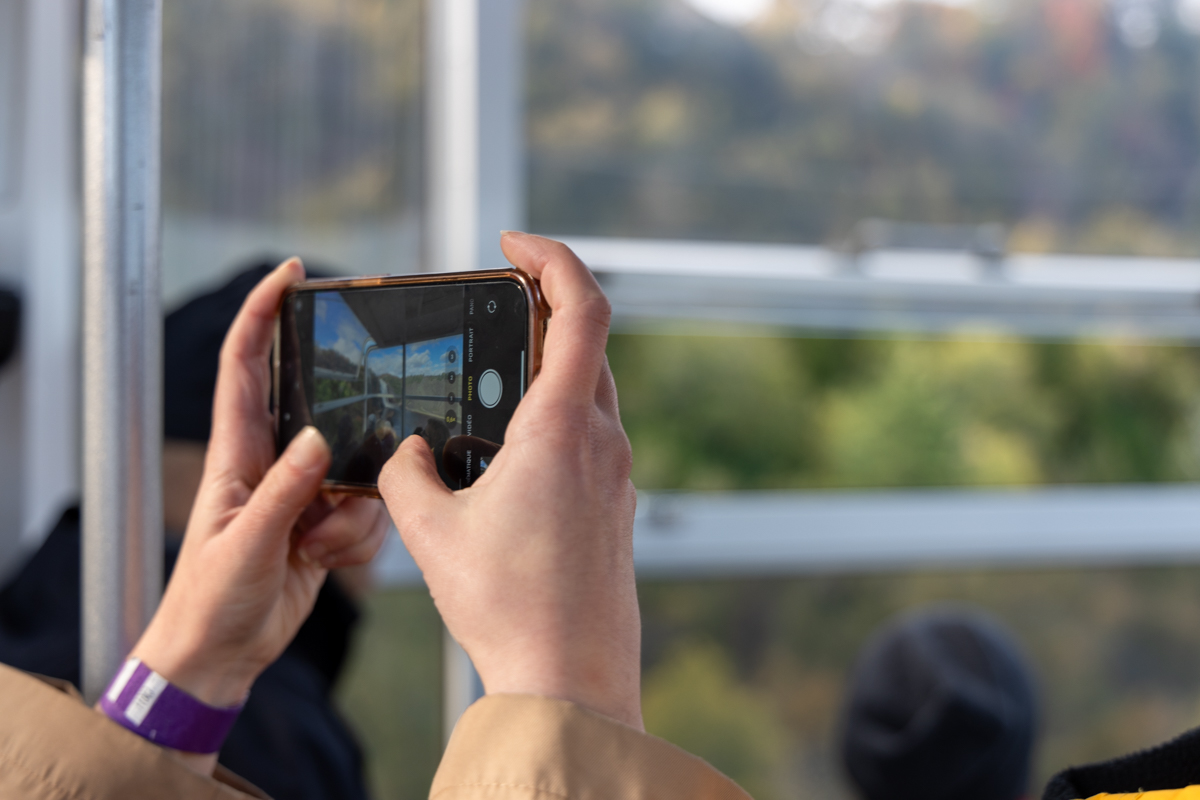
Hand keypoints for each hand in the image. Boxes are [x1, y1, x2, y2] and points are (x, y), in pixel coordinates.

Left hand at [128, 259, 389, 760]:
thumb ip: (285, 490)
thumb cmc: (210, 598)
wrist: (222, 656)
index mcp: (236, 454)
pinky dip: (356, 540)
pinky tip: (325, 561)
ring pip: (356, 470)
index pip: (245, 366)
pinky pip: (366, 512)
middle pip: (322, 412)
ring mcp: (302, 494)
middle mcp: (272, 464)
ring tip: (315, 544)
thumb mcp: (248, 542)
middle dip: (347, 421)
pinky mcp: (325, 524)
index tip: (291, 274)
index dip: (262, 313)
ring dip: (352, 510)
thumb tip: (317, 439)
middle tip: (365, 427)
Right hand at [379, 232, 641, 728]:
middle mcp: (602, 442)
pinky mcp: (617, 506)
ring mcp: (617, 475)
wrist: (572, 680)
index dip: (552, 257)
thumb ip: (406, 475)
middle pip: (588, 343)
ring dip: (549, 367)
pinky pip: (590, 437)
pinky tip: (511, 450)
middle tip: (496, 300)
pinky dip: (556, 417)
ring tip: (493, 376)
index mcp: (563, 428)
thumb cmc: (510, 607)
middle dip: (543, 307)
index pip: (582, 308)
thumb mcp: (432, 533)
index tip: (511, 244)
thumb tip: (406, 456)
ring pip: (591, 392)